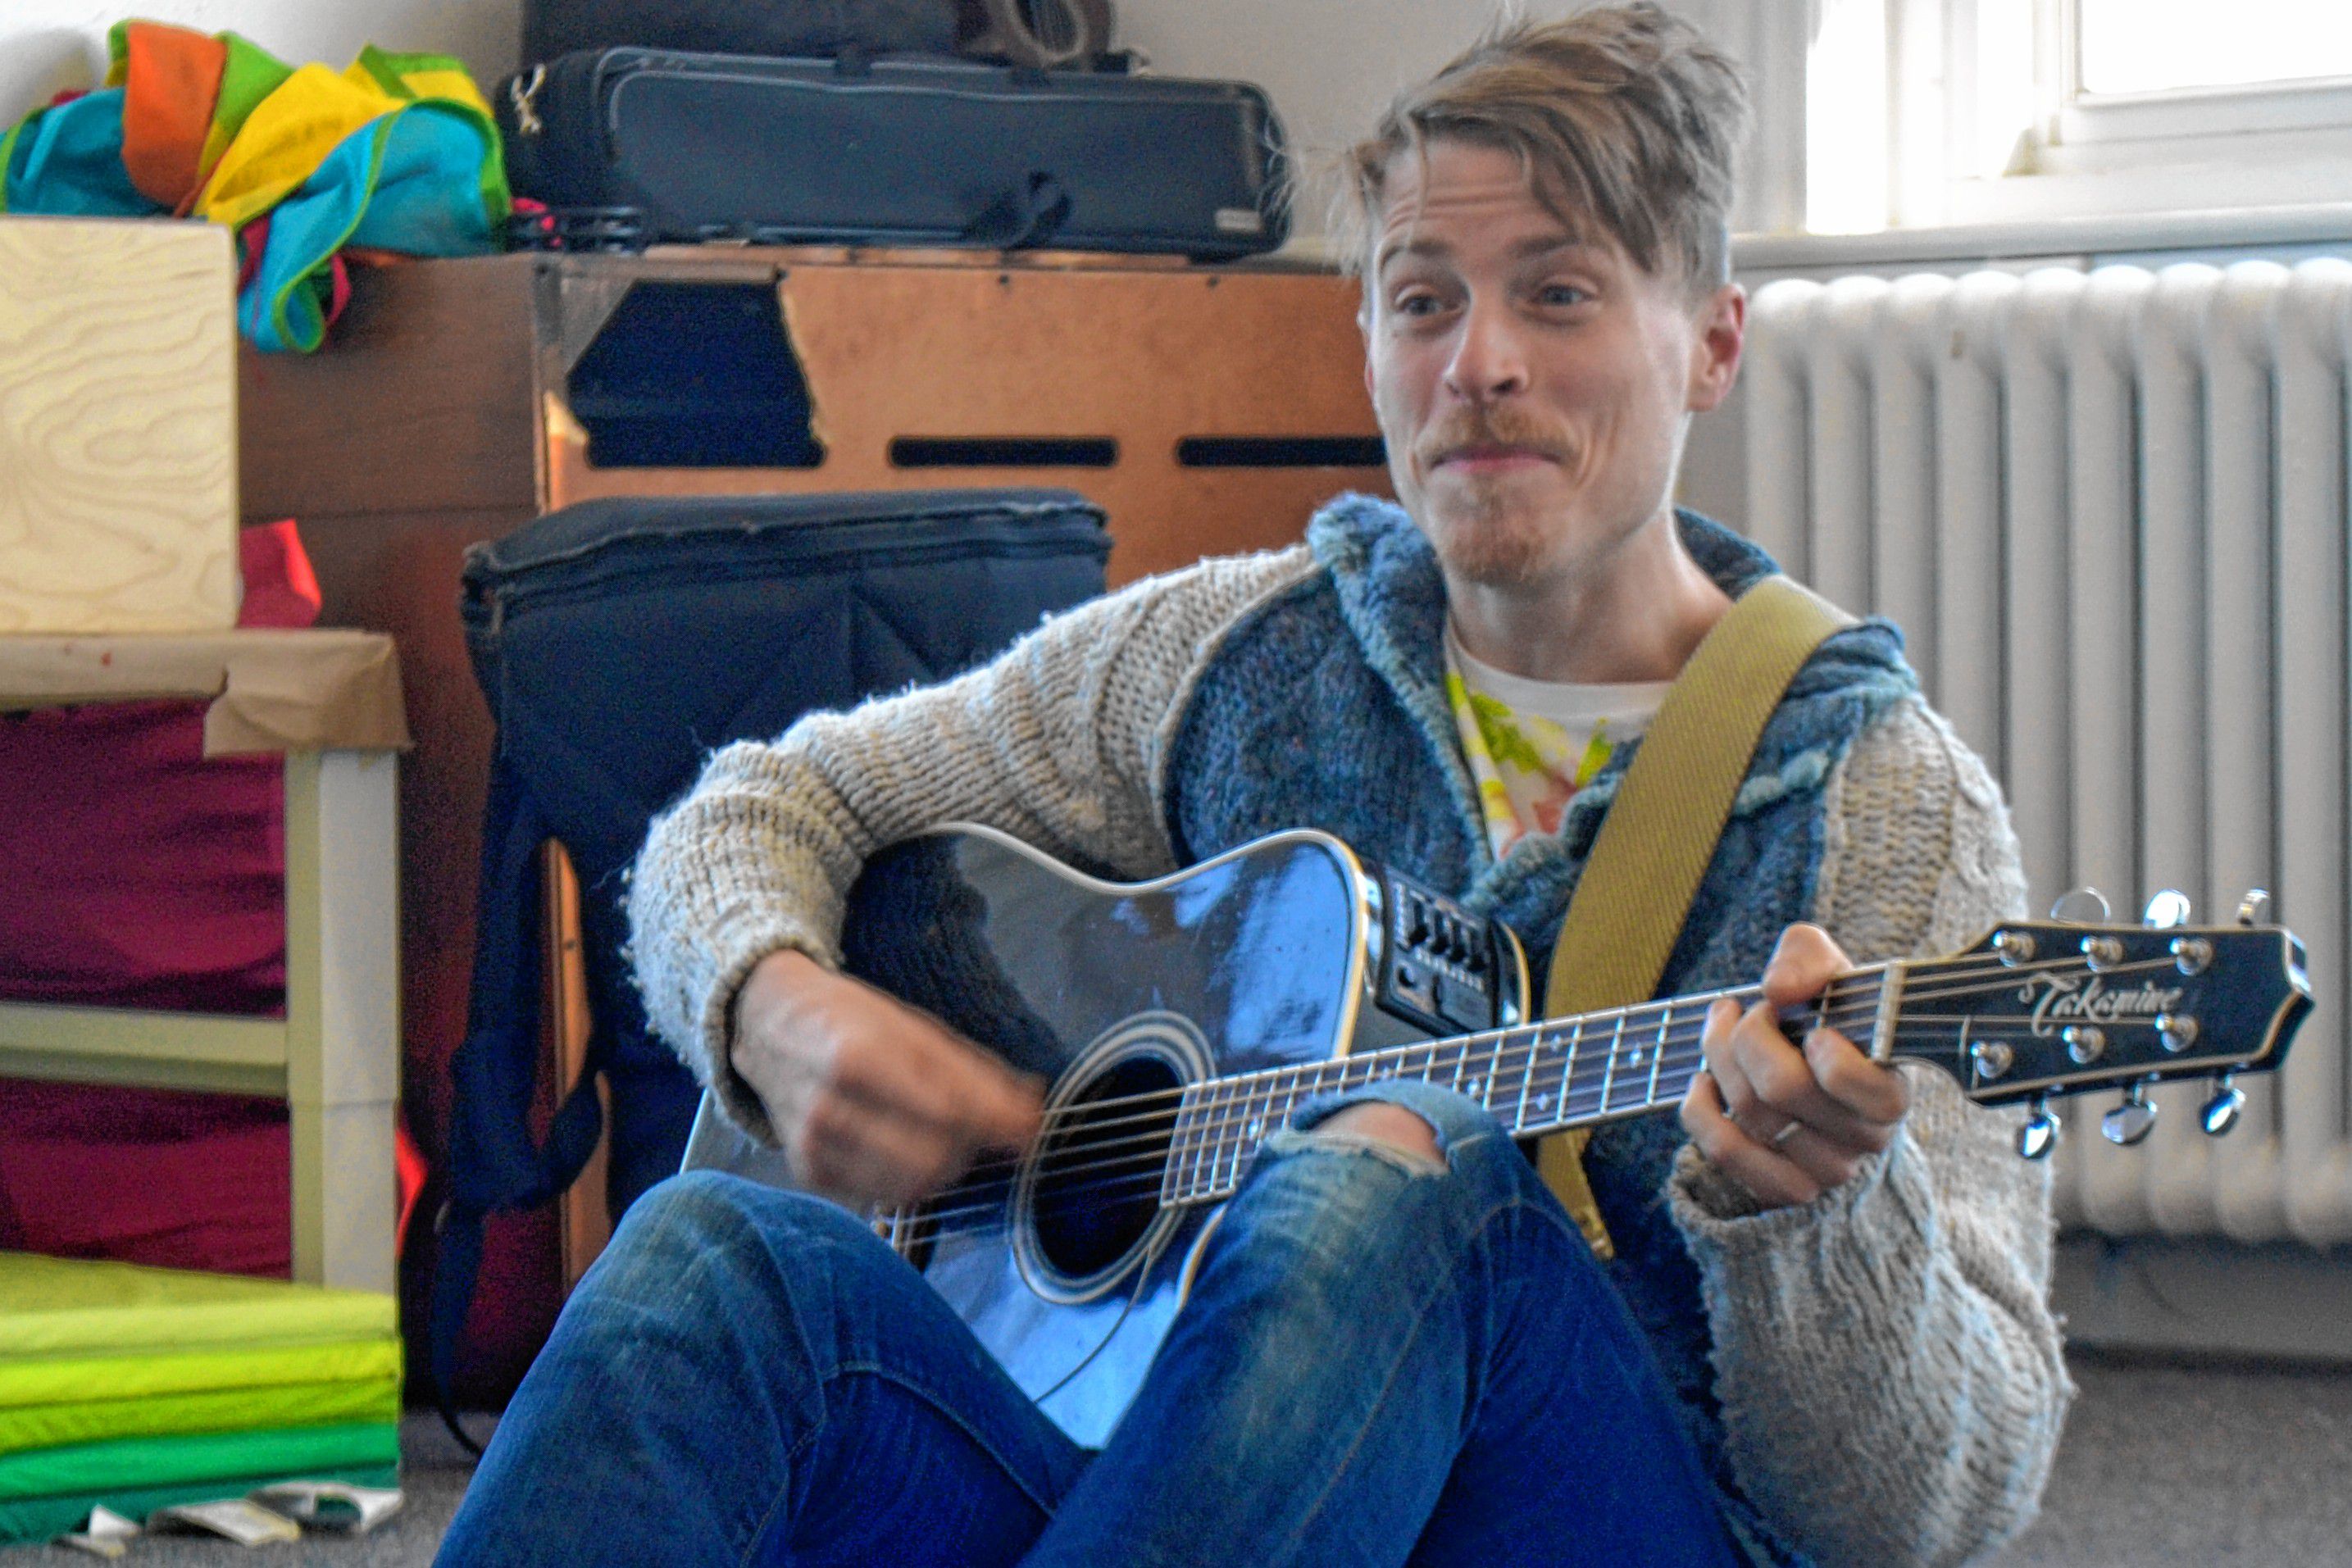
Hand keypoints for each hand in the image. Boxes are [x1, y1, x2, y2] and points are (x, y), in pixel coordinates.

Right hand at [729, 949, 1043, 1208]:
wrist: (767, 1026)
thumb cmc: (848, 1020)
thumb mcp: (913, 1027)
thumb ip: (975, 1074)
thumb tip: (1032, 1113)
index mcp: (858, 1056)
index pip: (947, 1110)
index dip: (997, 1124)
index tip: (1030, 1128)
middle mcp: (830, 1107)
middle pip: (933, 1158)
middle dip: (973, 1149)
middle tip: (985, 1131)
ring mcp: (815, 1146)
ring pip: (911, 1186)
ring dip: (947, 1168)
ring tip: (948, 1137)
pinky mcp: (810, 1173)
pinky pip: (883, 1195)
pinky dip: (911, 1178)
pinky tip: (909, 1147)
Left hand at [1680, 923, 1908, 1208]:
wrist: (1811, 1062)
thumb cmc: (1826, 1013)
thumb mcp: (1826, 969)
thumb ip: (1808, 957)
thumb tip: (1779, 989)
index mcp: (1891, 1091)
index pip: (1852, 1080)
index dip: (1818, 1044)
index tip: (1811, 1024)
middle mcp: (1866, 1140)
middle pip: (1781, 1088)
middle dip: (1748, 1035)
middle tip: (1750, 1012)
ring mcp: (1825, 1170)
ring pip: (1748, 1113)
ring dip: (1718, 1061)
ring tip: (1723, 1033)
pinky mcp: (1782, 1187)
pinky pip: (1723, 1152)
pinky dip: (1699, 1111)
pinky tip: (1703, 1083)